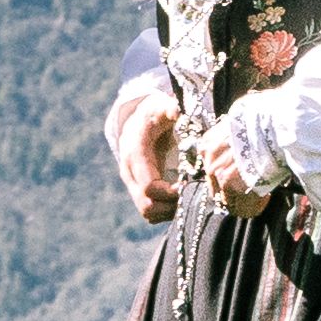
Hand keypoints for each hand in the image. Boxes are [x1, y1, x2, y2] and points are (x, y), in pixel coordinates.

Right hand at [119, 100, 189, 217]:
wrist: (137, 123)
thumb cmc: (154, 115)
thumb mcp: (161, 107)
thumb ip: (170, 109)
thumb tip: (177, 111)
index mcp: (135, 155)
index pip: (149, 186)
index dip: (170, 192)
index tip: (187, 185)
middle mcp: (130, 173)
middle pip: (146, 205)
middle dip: (170, 206)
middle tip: (190, 197)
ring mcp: (133, 185)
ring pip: (147, 213)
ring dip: (169, 212)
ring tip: (187, 199)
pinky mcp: (138, 192)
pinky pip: (150, 212)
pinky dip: (165, 212)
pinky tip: (180, 199)